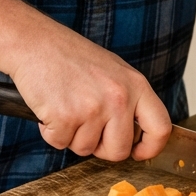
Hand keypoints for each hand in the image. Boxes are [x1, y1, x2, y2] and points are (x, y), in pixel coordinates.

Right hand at [9, 20, 170, 162]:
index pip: (160, 127)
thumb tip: (135, 136)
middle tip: (86, 127)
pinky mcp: (65, 117)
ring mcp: (93, 108)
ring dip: (71, 135)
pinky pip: (60, 143)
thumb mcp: (113, 71)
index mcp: (135, 85)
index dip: (150, 148)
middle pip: (119, 151)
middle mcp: (119, 98)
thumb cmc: (70, 56)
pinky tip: (50, 107)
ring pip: (85, 149)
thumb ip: (128, 100)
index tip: (138, 153)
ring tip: (65, 105)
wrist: (35, 42)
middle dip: (100, 148)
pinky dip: (51, 131)